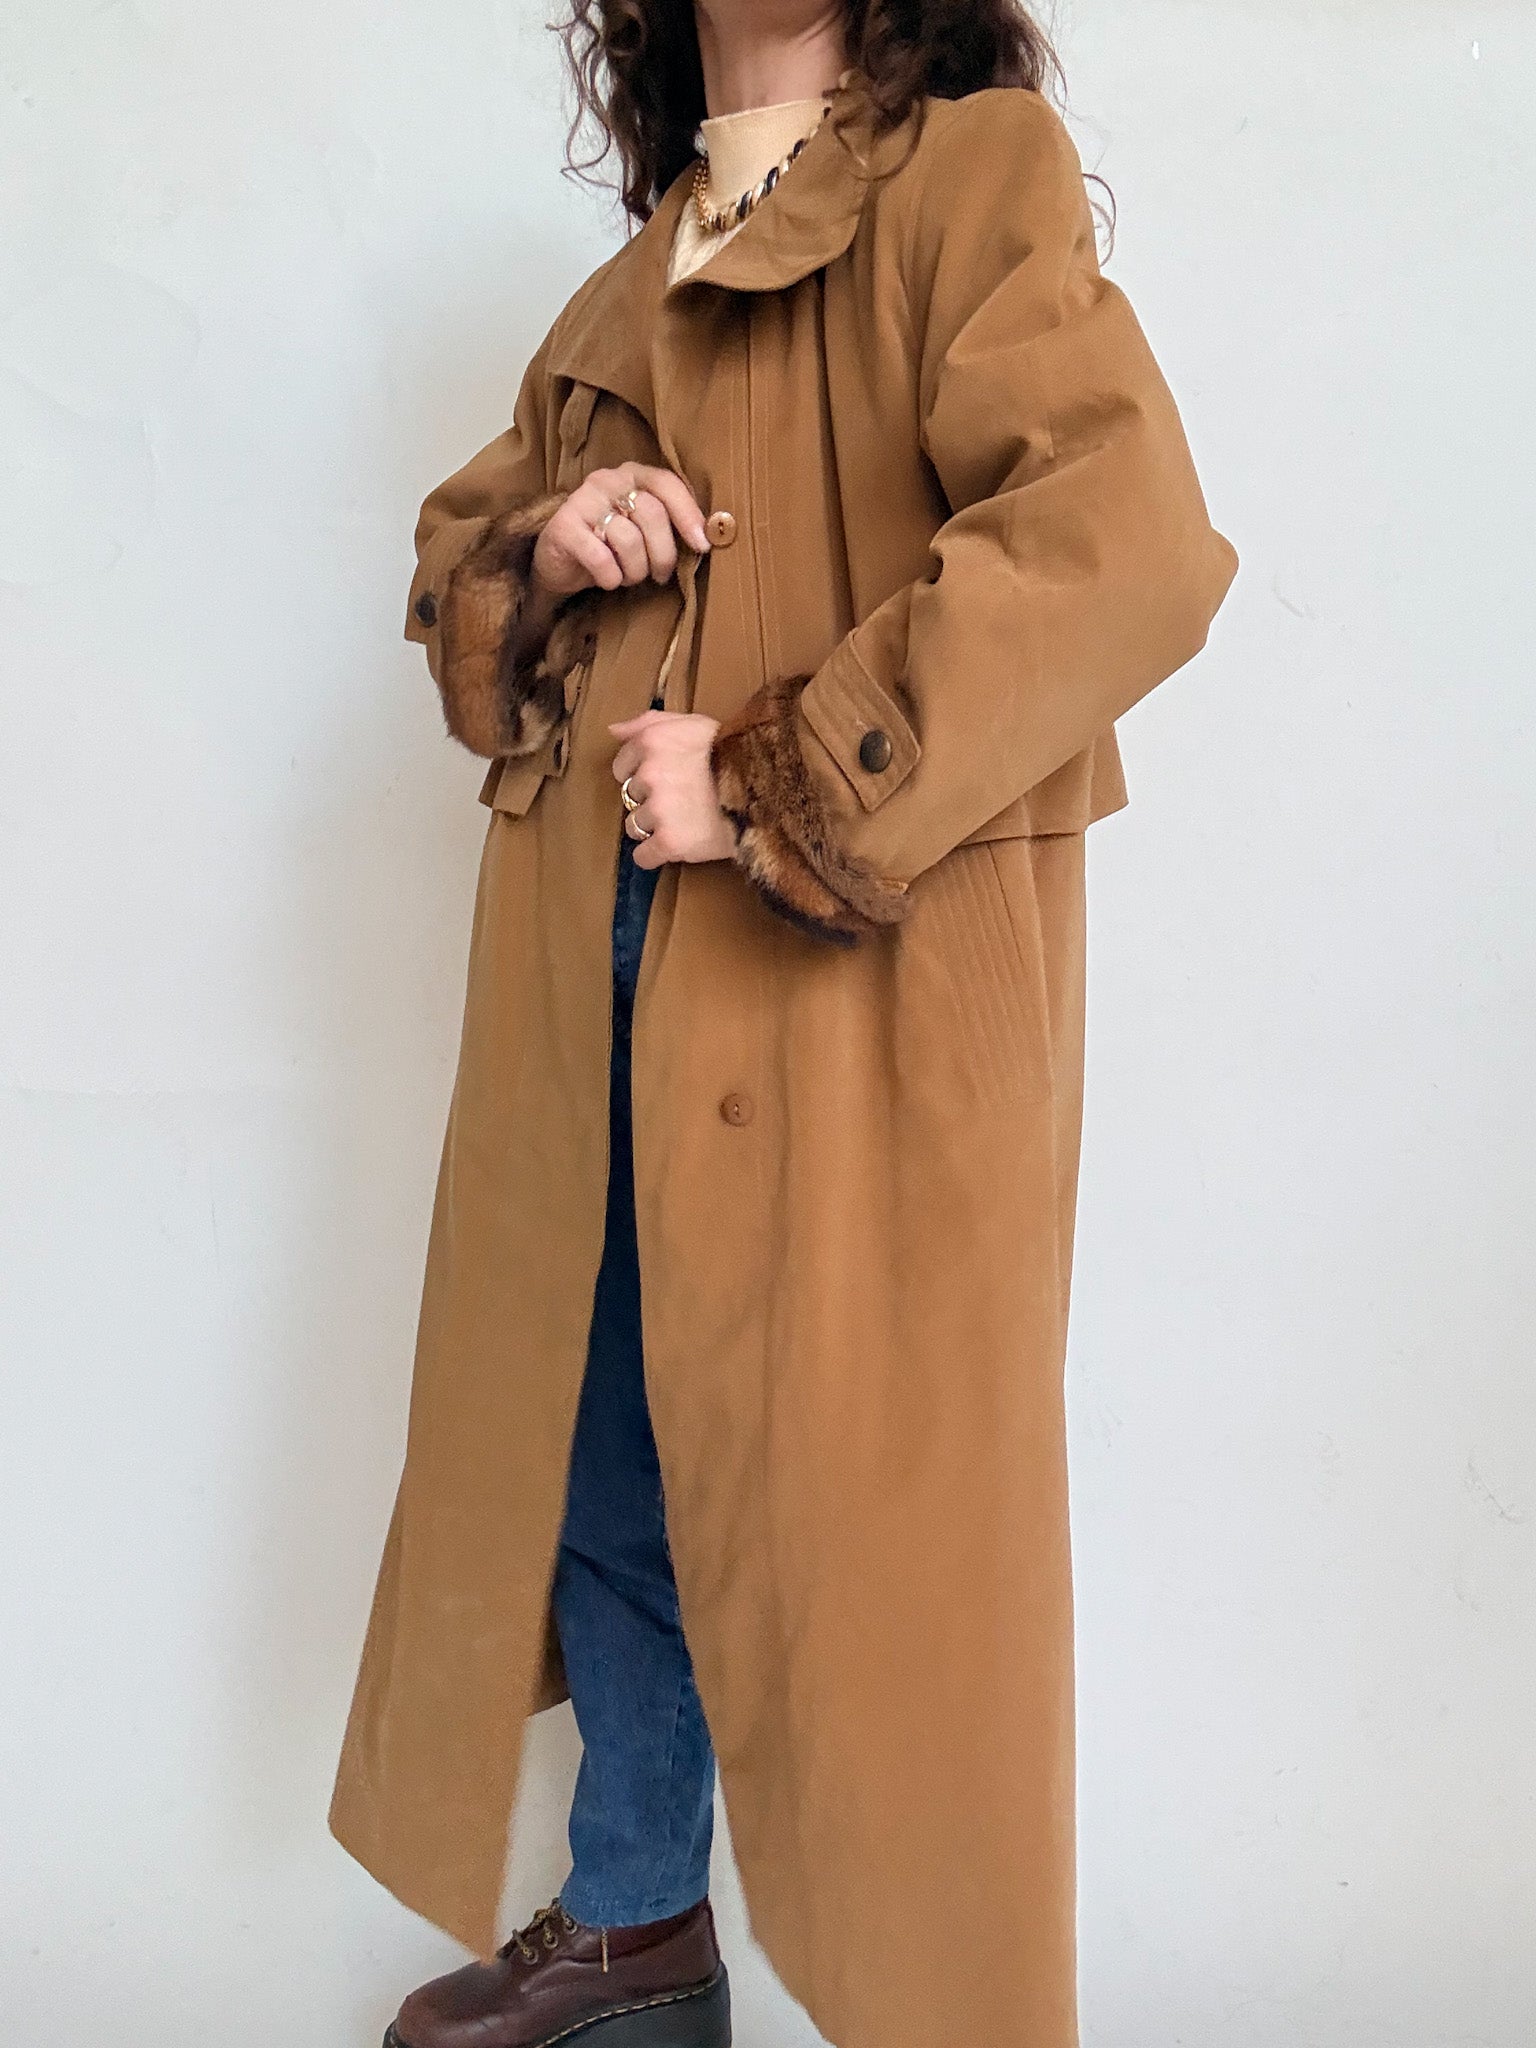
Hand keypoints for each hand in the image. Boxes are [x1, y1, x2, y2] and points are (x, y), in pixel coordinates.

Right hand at [533, 464, 709, 600]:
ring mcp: (582, 500)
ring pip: (629, 540)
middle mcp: (606, 480)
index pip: (667, 484)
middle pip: (652, 514)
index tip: (702, 546)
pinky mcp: (563, 527)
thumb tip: (706, 539)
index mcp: (632, 474)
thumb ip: (669, 524)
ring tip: (628, 576)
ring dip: (635, 571)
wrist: (560, 563)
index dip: (688, 515)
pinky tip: (608, 580)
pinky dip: (611, 578)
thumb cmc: (610, 546)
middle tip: (660, 576)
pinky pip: (601, 559)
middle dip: (663, 555)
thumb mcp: (642, 530)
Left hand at [610, 710, 739, 868]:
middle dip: (650, 800)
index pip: (621, 768)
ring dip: (654, 827)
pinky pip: (644, 857)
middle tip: (682, 799)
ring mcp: (658, 810)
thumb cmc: (733, 752)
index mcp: (651, 742)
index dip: (641, 775)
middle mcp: (649, 775)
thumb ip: (649, 722)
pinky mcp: (670, 842)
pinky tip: (675, 846)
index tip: (665, 778)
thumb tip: (613, 731)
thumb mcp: (693, 723)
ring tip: (685, 821)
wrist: (768, 788)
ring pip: (635, 827)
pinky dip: (655, 856)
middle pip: (630, 798)